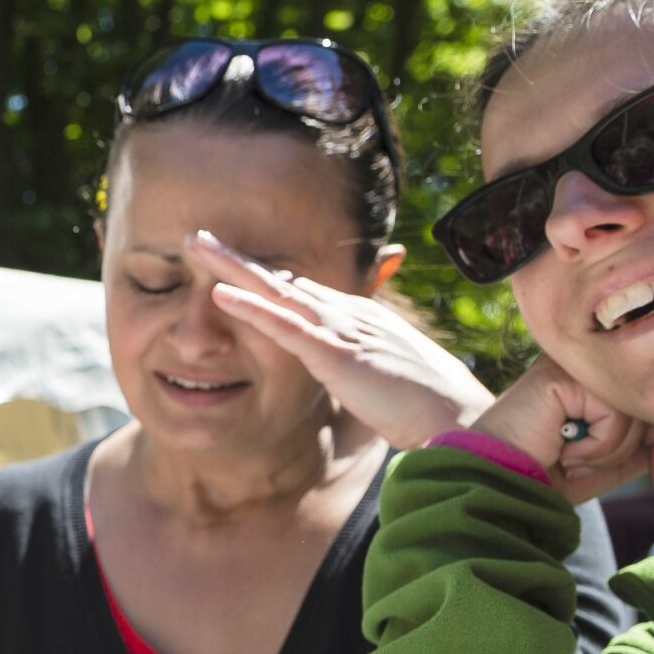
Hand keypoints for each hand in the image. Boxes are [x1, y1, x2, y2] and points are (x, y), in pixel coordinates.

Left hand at [188, 230, 493, 449]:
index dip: (260, 277)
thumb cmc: (424, 402)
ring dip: (233, 267)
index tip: (225, 261)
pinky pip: (285, 328)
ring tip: (195, 244)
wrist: (457, 417)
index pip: (299, 290)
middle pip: (281, 279)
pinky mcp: (337, 356)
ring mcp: (342, 331)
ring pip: (276, 291)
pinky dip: (251, 308)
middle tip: (197, 236)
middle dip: (237, 258)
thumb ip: (357, 355)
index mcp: (357, 316)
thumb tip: (336, 352)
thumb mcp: (383, 370)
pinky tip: (219, 294)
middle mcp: (347, 313)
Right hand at [468, 355, 653, 503]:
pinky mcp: (564, 375)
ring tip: (574, 458)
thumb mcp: (608, 461)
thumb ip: (645, 444)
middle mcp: (587, 367)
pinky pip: (614, 412)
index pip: (651, 398)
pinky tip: (565, 449)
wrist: (494, 483)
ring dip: (611, 450)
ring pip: (635, 409)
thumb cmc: (543, 473)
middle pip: (652, 399)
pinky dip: (597, 444)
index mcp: (595, 381)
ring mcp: (574, 366)